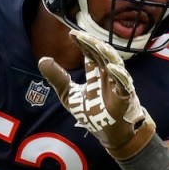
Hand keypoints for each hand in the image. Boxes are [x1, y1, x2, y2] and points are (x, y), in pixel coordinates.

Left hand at [38, 30, 154, 158]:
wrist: (108, 134)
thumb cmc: (92, 113)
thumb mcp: (68, 95)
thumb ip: (57, 78)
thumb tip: (42, 60)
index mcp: (96, 73)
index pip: (90, 53)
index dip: (83, 44)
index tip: (72, 35)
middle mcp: (108, 75)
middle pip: (102, 54)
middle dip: (93, 44)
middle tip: (81, 36)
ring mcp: (118, 84)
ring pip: (115, 64)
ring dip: (106, 54)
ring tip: (96, 45)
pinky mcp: (126, 97)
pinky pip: (124, 84)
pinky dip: (119, 75)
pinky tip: (110, 68)